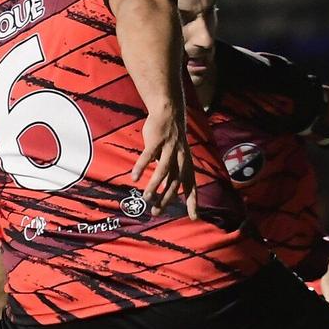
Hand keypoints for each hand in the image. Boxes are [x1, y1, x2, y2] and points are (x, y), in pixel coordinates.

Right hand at [130, 103, 197, 217]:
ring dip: (155, 185)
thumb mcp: (176, 156)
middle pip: (176, 182)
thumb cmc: (171, 138)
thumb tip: (164, 190)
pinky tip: (134, 178)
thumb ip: (172, 171)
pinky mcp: (157, 140)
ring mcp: (169, 148)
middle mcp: (180, 158)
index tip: (194, 217)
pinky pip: (148, 156)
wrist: (169, 111)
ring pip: (163, 170)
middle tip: (156, 212)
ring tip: (147, 198)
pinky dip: (141, 166)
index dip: (193, 201)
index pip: (191, 186)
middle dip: (167, 198)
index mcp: (186, 164)